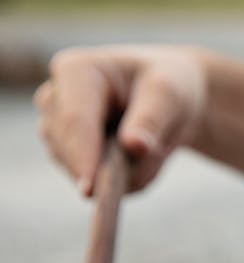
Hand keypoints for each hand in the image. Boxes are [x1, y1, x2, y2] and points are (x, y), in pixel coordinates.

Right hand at [34, 45, 206, 195]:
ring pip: (80, 172)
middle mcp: (54, 98)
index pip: (75, 121)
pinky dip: (123, 181)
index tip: (90, 190)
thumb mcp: (169, 96)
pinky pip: (94, 184)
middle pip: (69, 150)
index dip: (83, 156)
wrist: (166, 104)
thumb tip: (134, 146)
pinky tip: (142, 162)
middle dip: (111, 166)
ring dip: (123, 174)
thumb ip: (151, 119)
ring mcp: (56, 129)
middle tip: (158, 156)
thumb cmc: (166, 90)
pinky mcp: (66, 155)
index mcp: (75, 71)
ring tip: (155, 151)